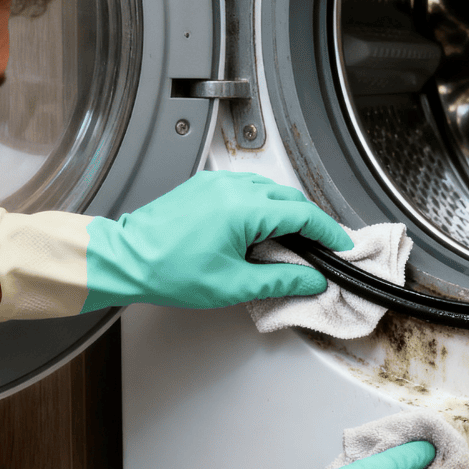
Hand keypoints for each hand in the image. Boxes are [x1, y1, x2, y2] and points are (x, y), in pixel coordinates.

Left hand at [83, 171, 352, 310]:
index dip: (329, 232)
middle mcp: (234, 188)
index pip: (304, 215)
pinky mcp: (205, 185)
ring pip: (270, 190)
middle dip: (312, 222)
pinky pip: (247, 187)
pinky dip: (264, 204)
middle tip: (322, 247)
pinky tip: (261, 228)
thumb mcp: (234, 286)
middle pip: (291, 199)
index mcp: (246, 209)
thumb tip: (312, 279)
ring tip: (293, 241)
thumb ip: (281, 281)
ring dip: (287, 212)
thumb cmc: (170, 270)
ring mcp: (218, 182)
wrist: (127, 258)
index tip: (341, 247)